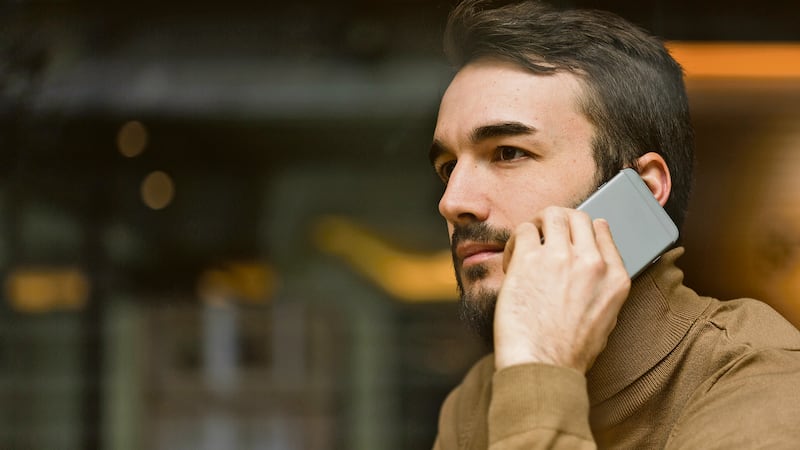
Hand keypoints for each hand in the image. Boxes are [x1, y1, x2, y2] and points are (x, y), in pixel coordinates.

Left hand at [493, 207, 630, 372]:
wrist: (543, 366)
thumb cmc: (569, 352)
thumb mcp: (607, 319)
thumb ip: (604, 287)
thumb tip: (594, 265)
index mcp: (615, 277)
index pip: (602, 230)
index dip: (583, 229)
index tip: (570, 237)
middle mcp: (591, 262)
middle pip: (578, 216)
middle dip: (560, 221)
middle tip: (545, 234)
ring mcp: (560, 258)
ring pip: (552, 215)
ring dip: (538, 224)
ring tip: (528, 242)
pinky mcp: (528, 260)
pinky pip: (523, 231)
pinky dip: (516, 240)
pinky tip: (513, 259)